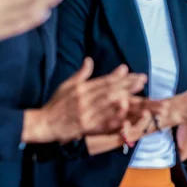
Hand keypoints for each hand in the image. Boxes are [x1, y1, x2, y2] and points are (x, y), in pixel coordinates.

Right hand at [23, 59, 146, 143]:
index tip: (136, 74)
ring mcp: (85, 113)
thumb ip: (81, 74)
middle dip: (128, 85)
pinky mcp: (85, 126)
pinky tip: (126, 116)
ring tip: (139, 94)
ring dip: (125, 98)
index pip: (105, 81)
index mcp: (80, 88)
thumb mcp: (66, 86)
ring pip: (107, 104)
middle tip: (143, 80)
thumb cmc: (56, 105)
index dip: (122, 77)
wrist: (44, 123)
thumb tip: (90, 60)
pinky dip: (114, 119)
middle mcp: (84, 98)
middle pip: (109, 90)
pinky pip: (102, 122)